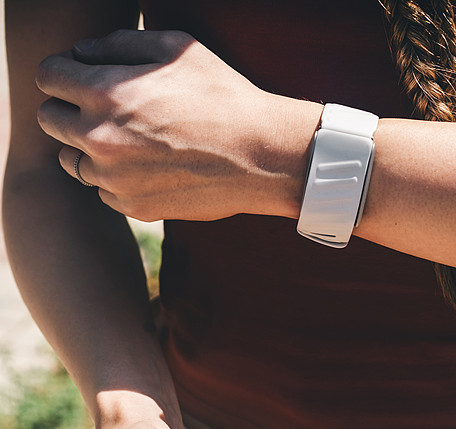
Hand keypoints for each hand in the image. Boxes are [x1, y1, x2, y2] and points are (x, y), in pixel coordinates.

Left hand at [36, 29, 321, 221]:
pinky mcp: (131, 206)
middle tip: (103, 108)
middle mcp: (99, 138)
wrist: (258, 157)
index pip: (47, 77)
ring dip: (88, 147)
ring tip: (127, 140)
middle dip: (70, 108)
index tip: (82, 75)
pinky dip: (115, 178)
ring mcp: (114, 178)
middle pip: (50, 120)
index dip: (63, 71)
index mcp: (105, 92)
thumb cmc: (221, 95)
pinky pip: (102, 190)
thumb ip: (118, 44)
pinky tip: (147, 166)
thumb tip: (83, 53)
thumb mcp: (175, 47)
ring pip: (72, 160)